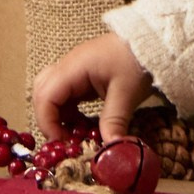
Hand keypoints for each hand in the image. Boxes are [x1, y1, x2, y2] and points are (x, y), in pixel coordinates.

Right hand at [32, 30, 153, 143]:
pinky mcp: (82, 76)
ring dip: (58, 117)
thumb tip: (109, 152)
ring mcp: (74, 70)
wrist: (152, 41)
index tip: (62, 142)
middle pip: (41, 93)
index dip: (47, 122)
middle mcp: (69, 67)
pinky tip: (83, 124)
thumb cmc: (137, 61)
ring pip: (51, 94)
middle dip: (48, 120)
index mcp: (74, 67)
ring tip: (76, 134)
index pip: (45, 96)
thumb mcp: (127, 93)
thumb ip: (114, 121)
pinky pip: (65, 96)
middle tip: (64, 140)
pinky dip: (69, 113)